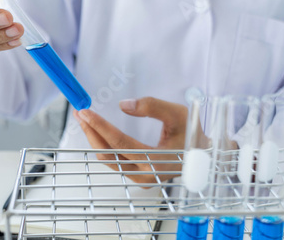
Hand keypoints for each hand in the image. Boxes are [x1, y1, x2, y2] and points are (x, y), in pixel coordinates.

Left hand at [73, 97, 188, 183]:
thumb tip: (123, 105)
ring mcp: (140, 179)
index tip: (85, 113)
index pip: (120, 142)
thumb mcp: (178, 114)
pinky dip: (103, 145)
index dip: (100, 126)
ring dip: (95, 139)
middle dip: (92, 132)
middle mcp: (146, 175)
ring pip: (109, 159)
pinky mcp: (138, 177)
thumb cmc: (193, 135)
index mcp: (157, 161)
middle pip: (109, 153)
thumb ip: (152, 107)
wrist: (203, 156)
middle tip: (80, 114)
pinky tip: (96, 132)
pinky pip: (115, 161)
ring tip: (85, 120)